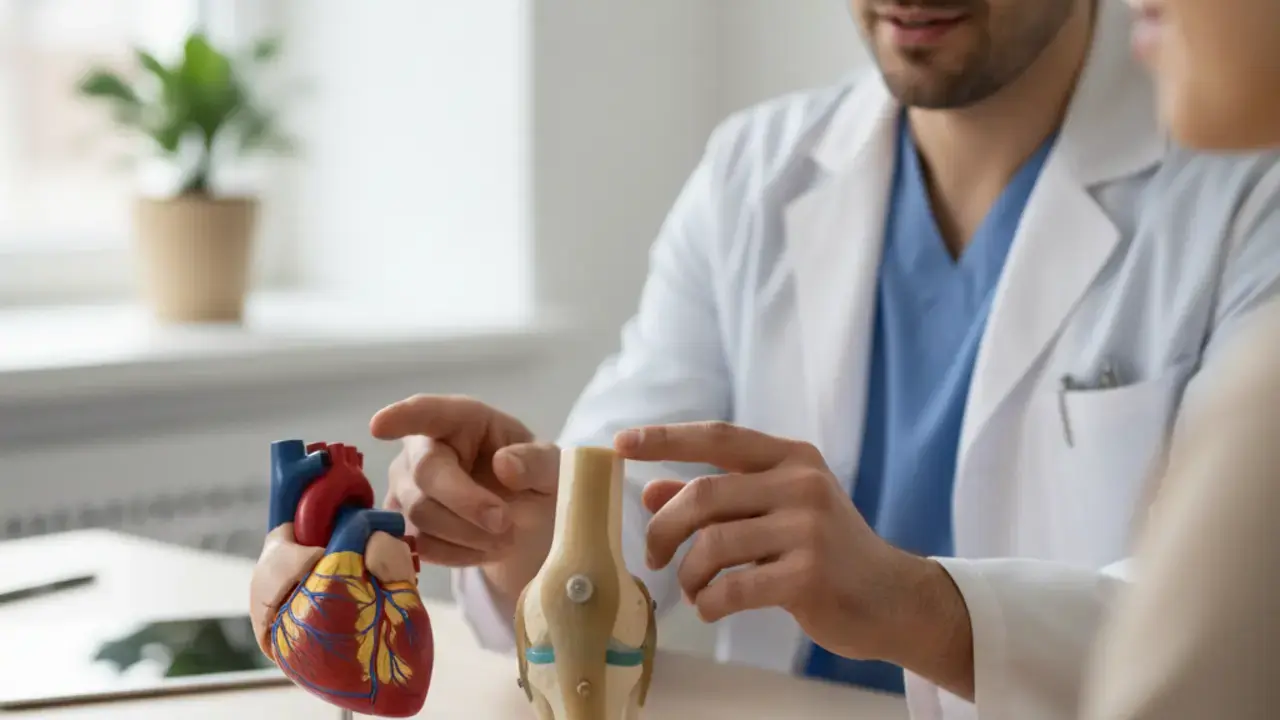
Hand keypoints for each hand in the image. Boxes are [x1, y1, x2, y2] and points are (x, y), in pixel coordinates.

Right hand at [370, 395, 558, 604]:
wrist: (522, 520)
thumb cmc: (531, 479)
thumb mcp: (550, 467)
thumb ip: (536, 462)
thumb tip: (506, 465)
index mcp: (461, 419)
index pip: (426, 412)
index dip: (402, 417)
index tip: (380, 425)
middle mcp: (422, 448)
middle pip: (425, 475)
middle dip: (466, 504)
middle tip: (506, 523)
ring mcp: (405, 487)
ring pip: (420, 517)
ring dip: (468, 535)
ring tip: (505, 537)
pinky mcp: (400, 526)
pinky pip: (419, 547)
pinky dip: (458, 554)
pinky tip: (481, 547)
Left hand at [615, 421, 972, 676]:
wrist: (893, 598)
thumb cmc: (827, 551)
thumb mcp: (777, 511)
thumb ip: (719, 499)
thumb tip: (651, 493)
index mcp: (791, 458)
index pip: (718, 437)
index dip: (666, 439)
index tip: (621, 444)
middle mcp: (801, 483)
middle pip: (704, 494)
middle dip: (665, 528)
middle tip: (655, 556)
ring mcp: (808, 528)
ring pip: (713, 542)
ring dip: (688, 573)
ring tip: (692, 590)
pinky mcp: (809, 574)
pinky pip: (733, 586)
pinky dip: (709, 602)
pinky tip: (712, 607)